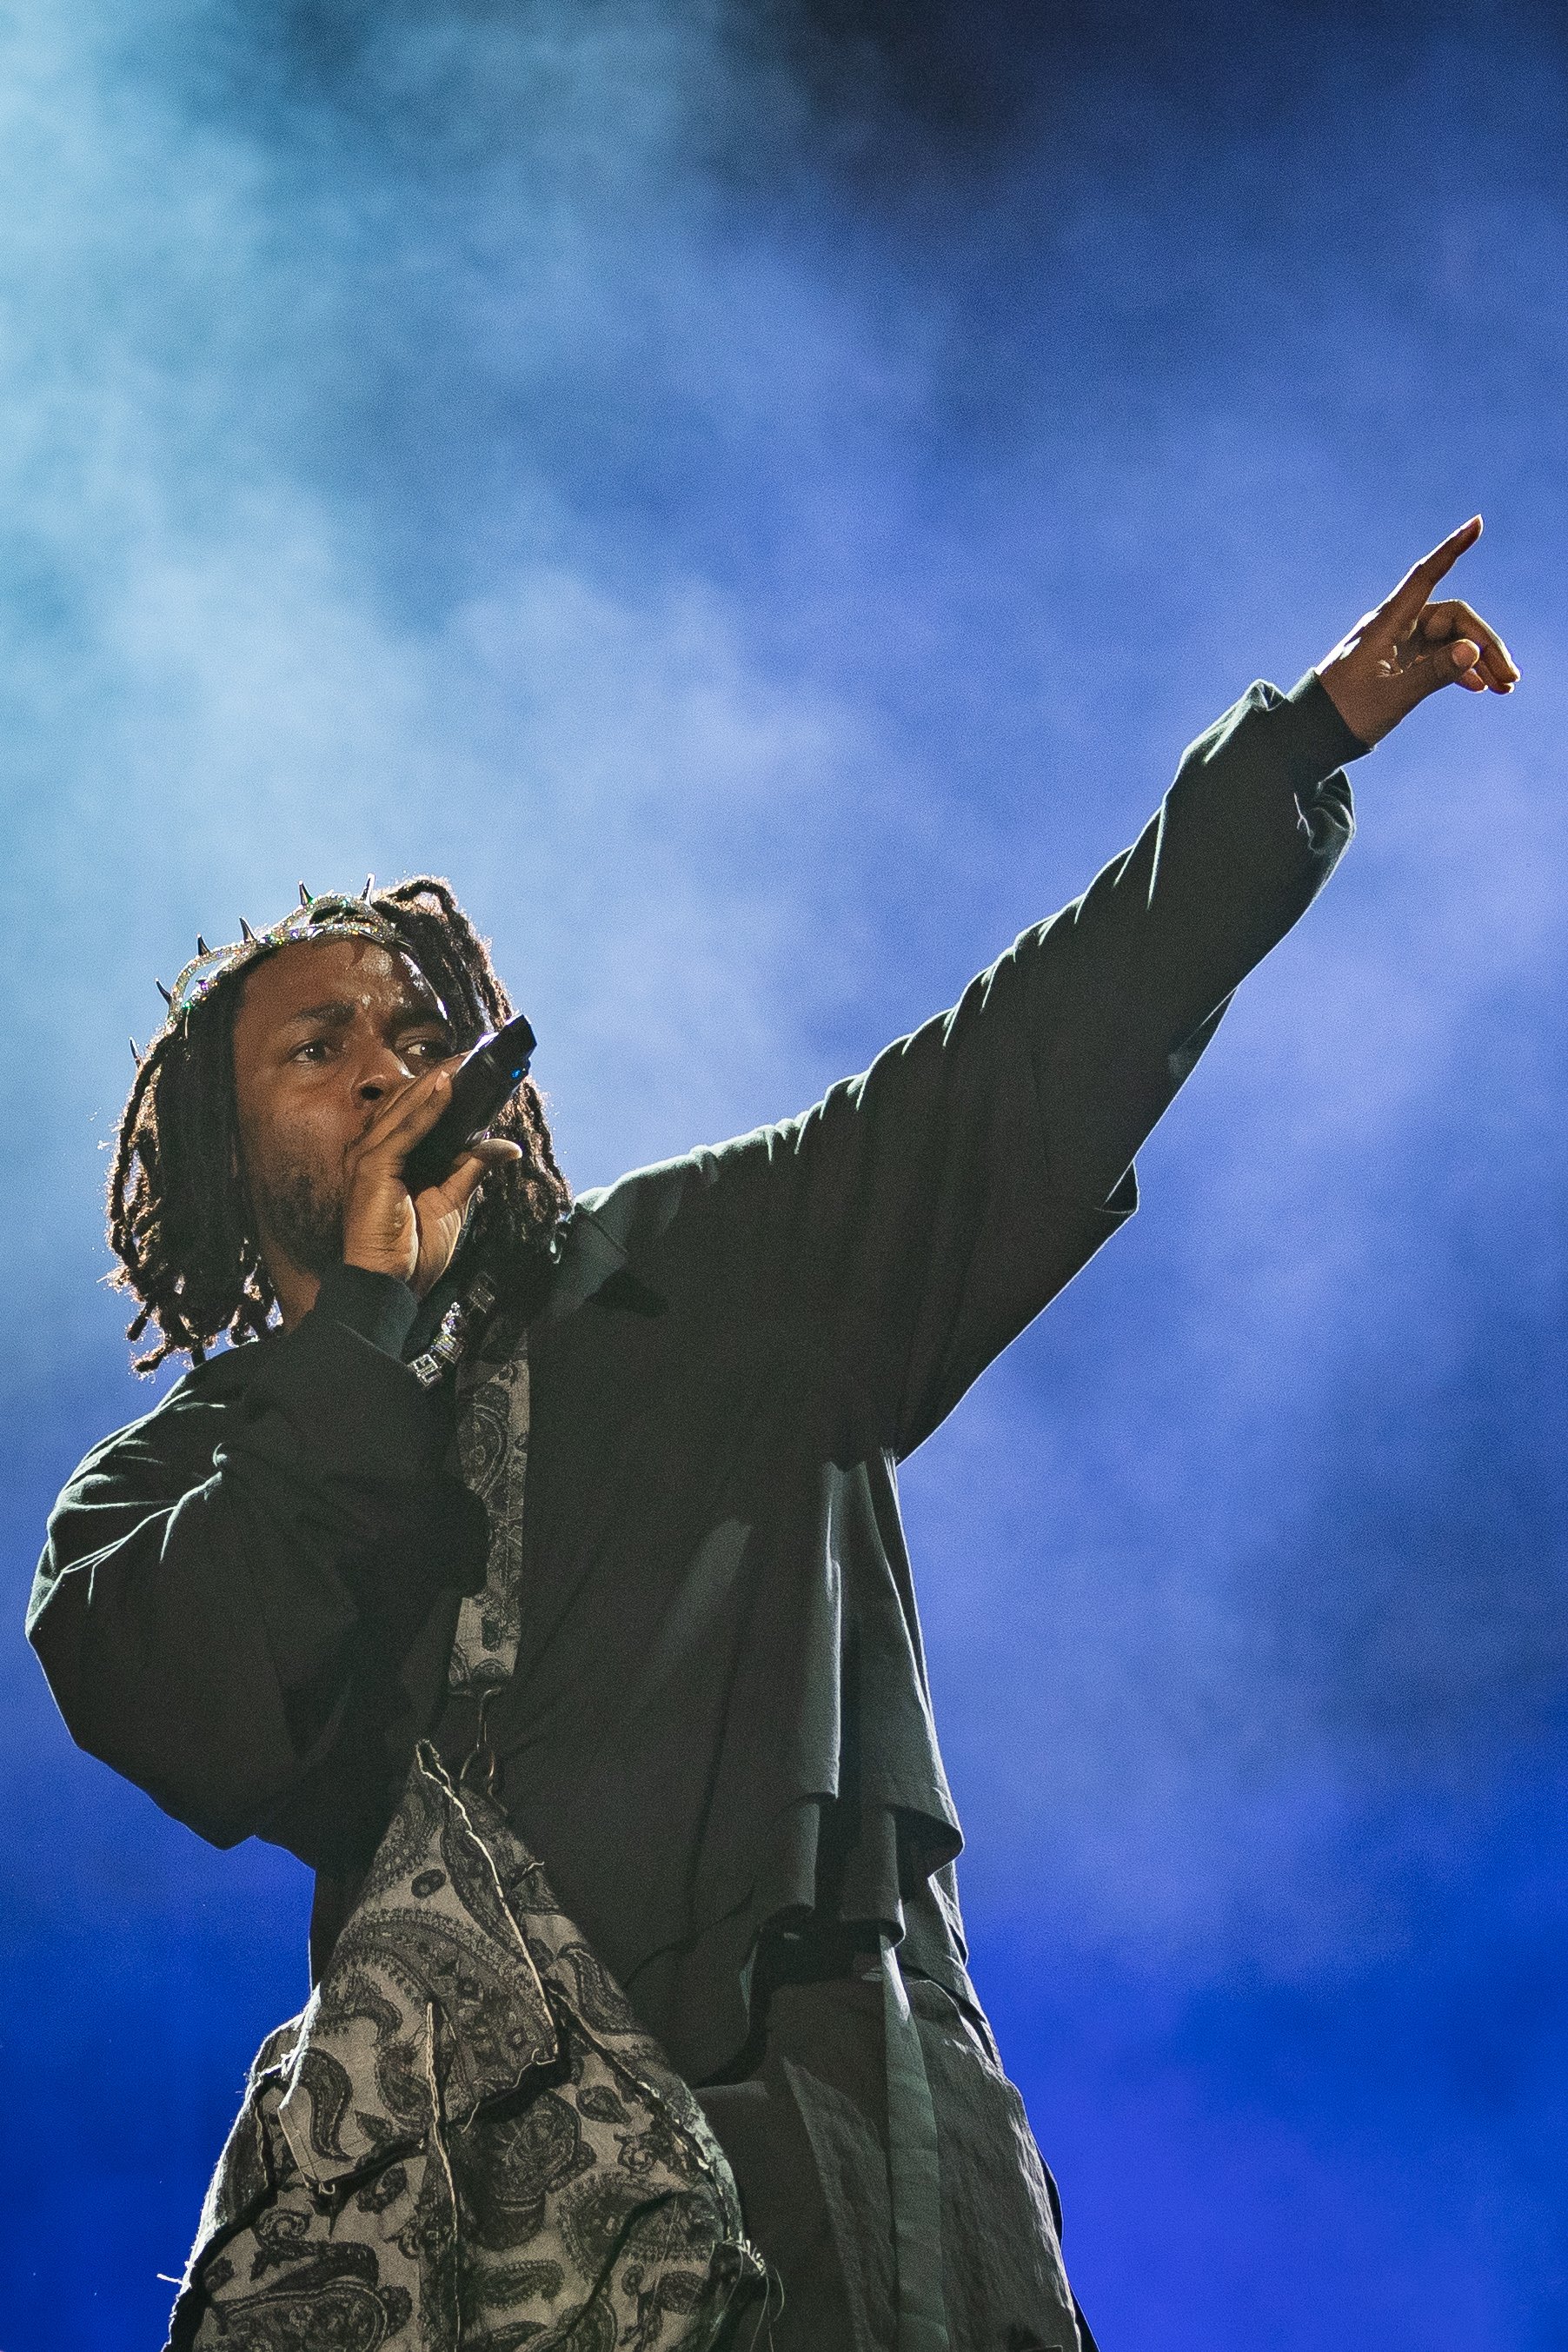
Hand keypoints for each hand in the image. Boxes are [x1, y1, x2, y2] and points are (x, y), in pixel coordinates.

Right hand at [340, 1061, 522, 1297]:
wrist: (390, 1288)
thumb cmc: (413, 1252)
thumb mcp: (451, 1203)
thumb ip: (471, 1169)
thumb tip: (505, 1145)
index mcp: (392, 1157)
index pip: (418, 1111)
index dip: (445, 1088)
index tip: (478, 1068)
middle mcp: (376, 1150)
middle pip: (410, 1102)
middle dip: (444, 1077)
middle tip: (477, 1056)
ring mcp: (369, 1157)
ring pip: (405, 1108)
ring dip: (437, 1083)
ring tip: (465, 1061)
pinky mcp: (371, 1169)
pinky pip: (403, 1132)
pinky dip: (426, 1110)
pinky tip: (446, 1089)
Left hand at [1315, 516, 1518, 747]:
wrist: (1310, 736)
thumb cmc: (1344, 715)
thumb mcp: (1392, 698)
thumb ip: (1433, 674)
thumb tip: (1473, 650)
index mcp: (1386, 624)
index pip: (1425, 576)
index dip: (1452, 549)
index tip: (1476, 523)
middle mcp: (1393, 627)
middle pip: (1452, 619)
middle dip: (1484, 643)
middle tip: (1510, 677)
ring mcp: (1396, 646)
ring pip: (1448, 640)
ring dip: (1477, 660)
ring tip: (1504, 688)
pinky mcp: (1396, 664)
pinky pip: (1436, 657)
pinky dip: (1458, 669)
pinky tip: (1480, 688)